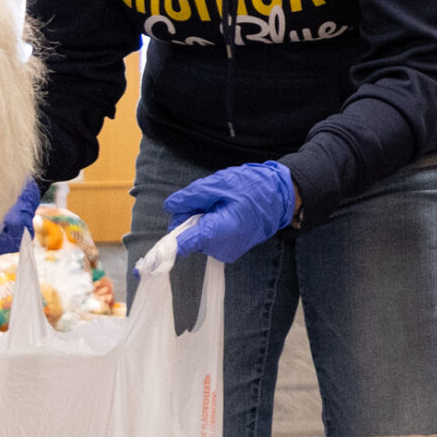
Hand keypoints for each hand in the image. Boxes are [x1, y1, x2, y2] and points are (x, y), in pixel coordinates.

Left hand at [165, 161, 295, 263]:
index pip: (181, 244)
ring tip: (220, 205)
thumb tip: (169, 206)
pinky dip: (209, 225)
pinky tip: (224, 213)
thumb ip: (190, 197)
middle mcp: (219, 249)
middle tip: (206, 200)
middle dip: (189, 218)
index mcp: (216, 233)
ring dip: (200, 220)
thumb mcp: (218, 184)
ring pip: (197, 237)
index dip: (168, 241)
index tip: (156, 247)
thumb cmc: (252, 188)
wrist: (280, 198)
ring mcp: (225, 252)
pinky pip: (208, 239)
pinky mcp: (228, 251)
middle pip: (186, 237)